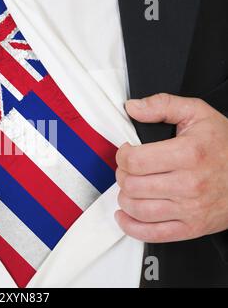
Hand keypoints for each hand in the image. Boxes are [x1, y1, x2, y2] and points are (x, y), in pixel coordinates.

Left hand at [115, 93, 227, 242]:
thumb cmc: (226, 146)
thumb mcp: (198, 114)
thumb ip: (163, 105)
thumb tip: (133, 107)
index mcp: (188, 154)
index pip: (135, 161)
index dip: (122, 155)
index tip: (126, 152)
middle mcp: (189, 184)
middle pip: (132, 185)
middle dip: (123, 175)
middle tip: (128, 170)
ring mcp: (190, 209)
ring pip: (137, 209)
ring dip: (125, 198)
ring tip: (130, 188)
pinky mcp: (192, 227)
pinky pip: (152, 234)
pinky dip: (131, 226)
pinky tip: (125, 215)